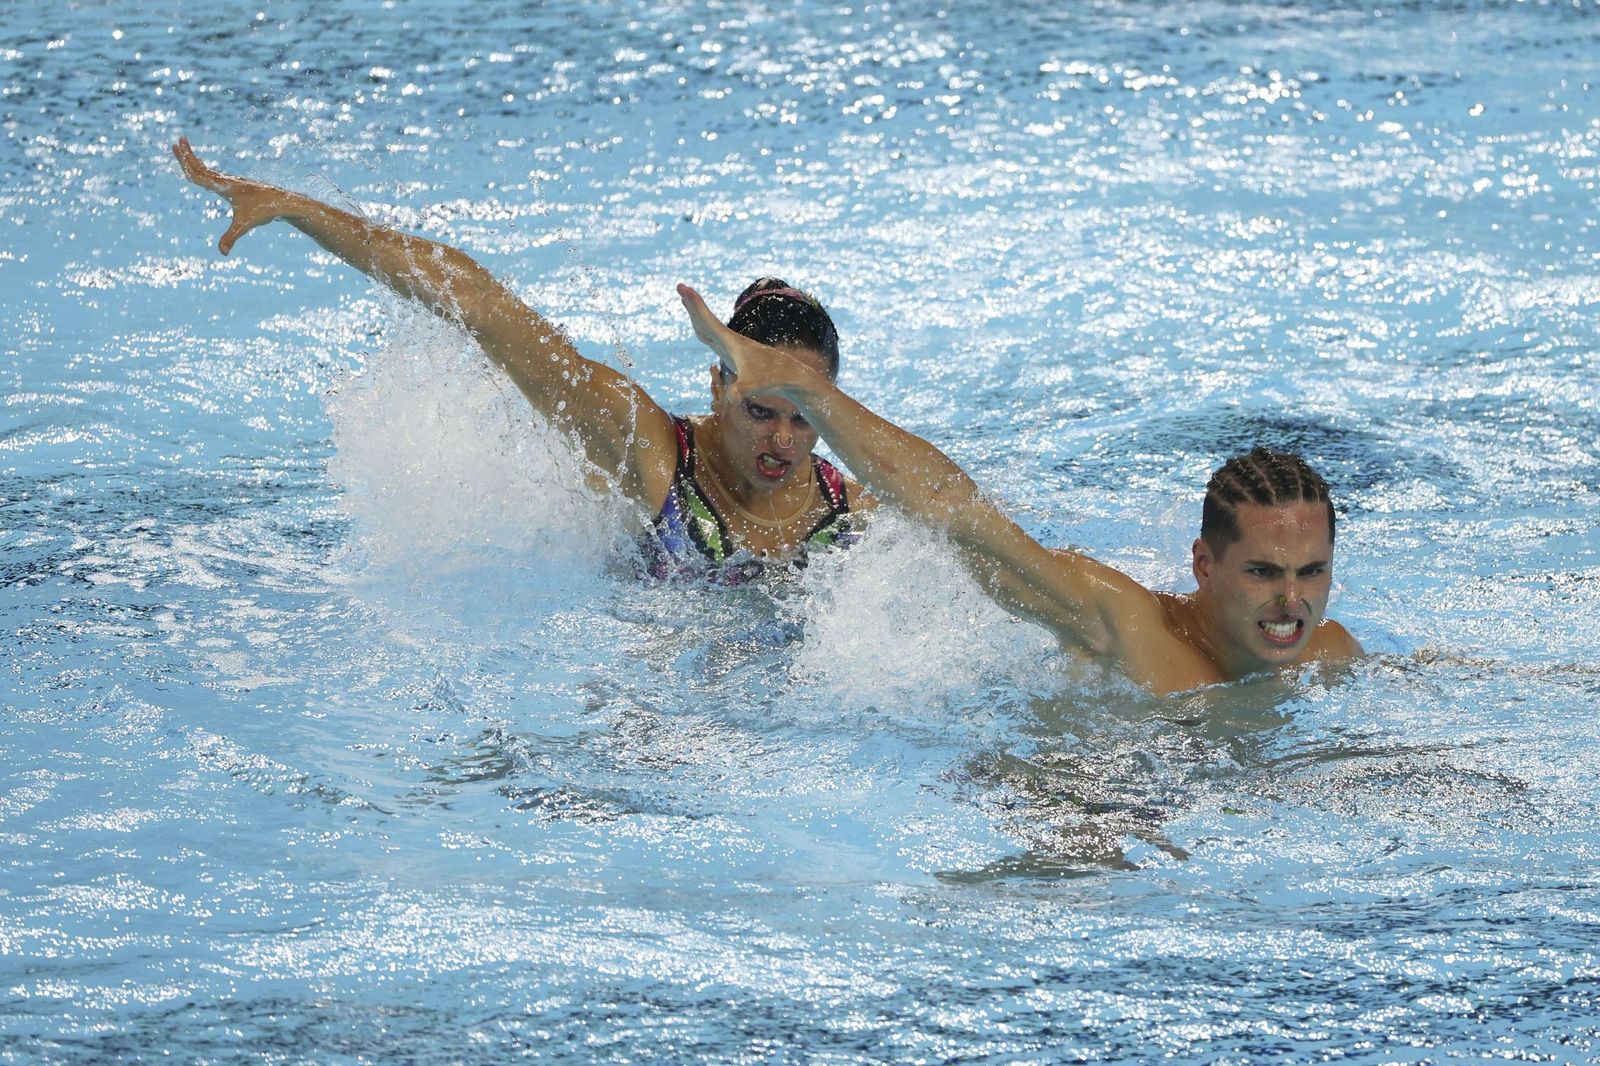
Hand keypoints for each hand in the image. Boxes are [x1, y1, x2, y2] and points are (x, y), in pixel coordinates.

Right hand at [172, 137, 291, 255]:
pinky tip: (205, 172)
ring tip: (186, 151)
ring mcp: (233, 183)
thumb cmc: (264, 211)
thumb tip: (222, 253)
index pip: (199, 174)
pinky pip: (217, 176)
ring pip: (209, 170)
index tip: (176, 147)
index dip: (186, 162)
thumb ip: (231, 237)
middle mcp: (227, 181)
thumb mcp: (245, 225)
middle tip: (177, 141)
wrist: (283, 203)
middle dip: (188, 155)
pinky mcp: (238, 187)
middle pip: (201, 167)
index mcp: (224, 186)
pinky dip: (206, 170)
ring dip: (196, 161)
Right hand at [675, 282, 822, 401]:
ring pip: (709, 327)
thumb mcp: (753, 386)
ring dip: (697, 315)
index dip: (694, 305)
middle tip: (680, 286)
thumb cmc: (771, 380)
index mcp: (731, 342)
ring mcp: (732, 347)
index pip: (707, 320)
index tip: (683, 287)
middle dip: (693, 304)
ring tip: (687, 301)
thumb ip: (741, 391)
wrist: (788, 376)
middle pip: (706, 319)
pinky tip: (702, 331)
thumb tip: (733, 398)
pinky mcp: (734, 355)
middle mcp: (730, 341)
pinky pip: (713, 338)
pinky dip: (703, 330)